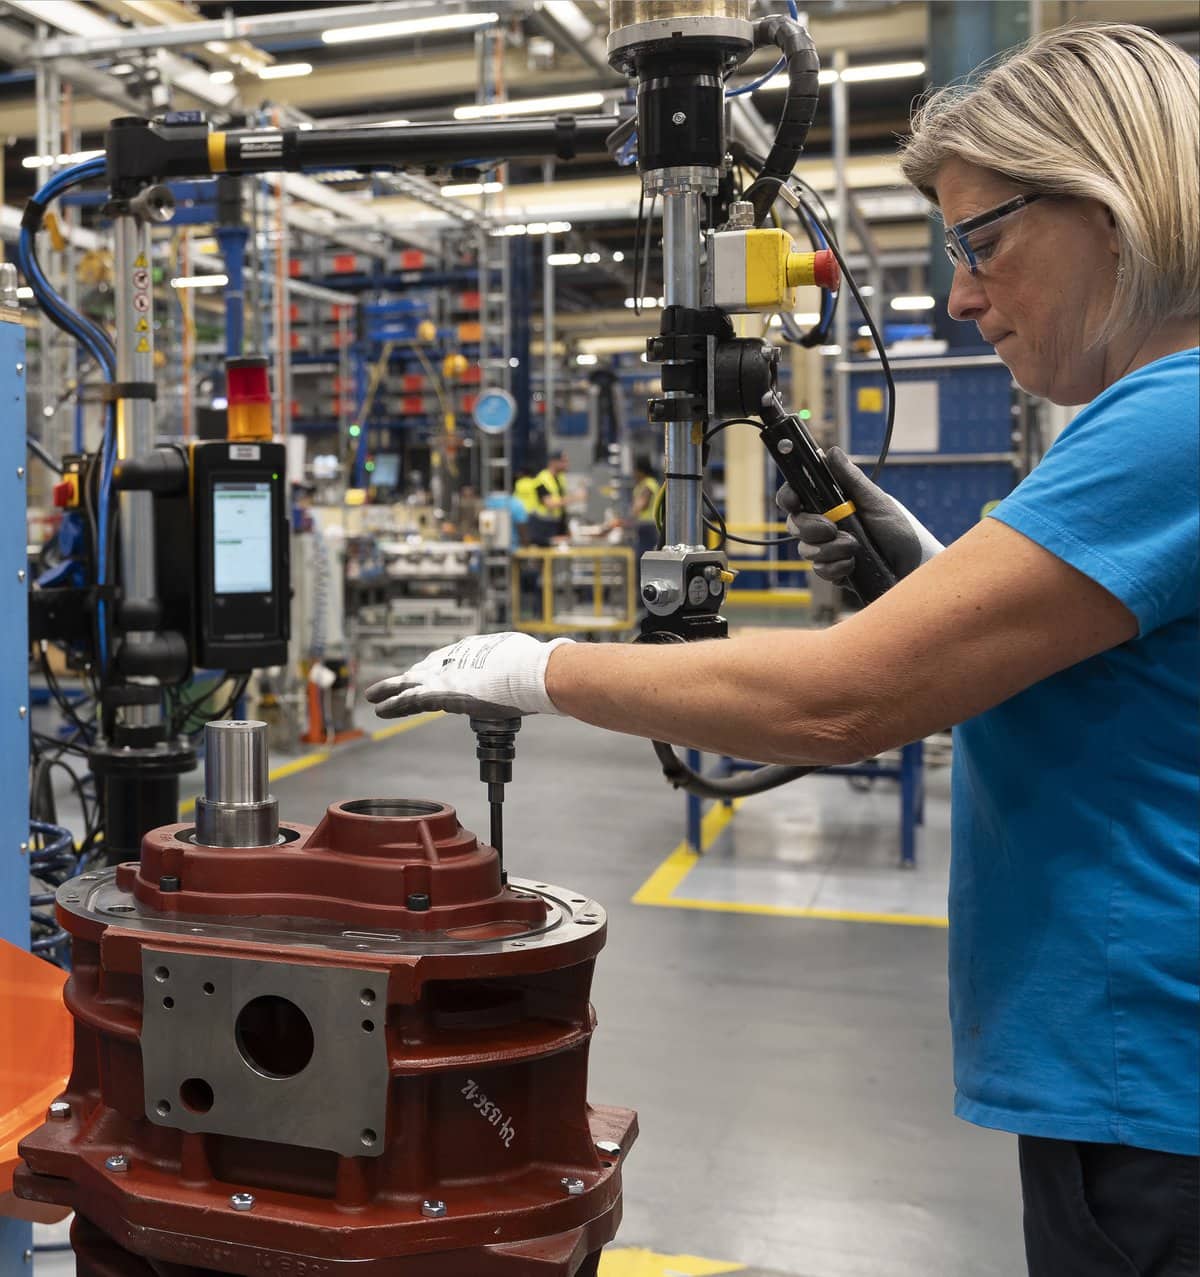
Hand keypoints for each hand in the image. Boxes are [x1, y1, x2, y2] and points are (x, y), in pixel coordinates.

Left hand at [364, 632, 574, 718]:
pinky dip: (395, 704)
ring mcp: (448, 675)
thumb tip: (538, 664)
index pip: (447, 660)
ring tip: (372, 696)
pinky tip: (380, 709)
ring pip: (410, 683)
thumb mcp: (522, 657)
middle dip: (406, 677)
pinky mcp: (443, 693)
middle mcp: (456, 659)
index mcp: (474, 649)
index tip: (425, 673)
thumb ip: (516, 663)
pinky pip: (411, 701)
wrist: (532, 673)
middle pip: (423, 668)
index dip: (434, 668)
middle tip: (390, 683)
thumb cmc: (535, 665)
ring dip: (390, 690)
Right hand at [776, 447, 942, 582]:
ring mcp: (825, 548)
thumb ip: (851, 479)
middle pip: (794, 523)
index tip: (794, 501)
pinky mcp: (831, 569)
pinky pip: (819, 570)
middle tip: (831, 528)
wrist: (910, 566)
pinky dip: (837, 566)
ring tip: (854, 547)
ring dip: (830, 549)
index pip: (796, 496)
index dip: (788, 497)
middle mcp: (823, 524)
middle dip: (810, 527)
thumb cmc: (895, 531)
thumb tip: (832, 452)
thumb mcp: (875, 501)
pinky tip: (853, 564)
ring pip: (805, 549)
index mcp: (830, 503)